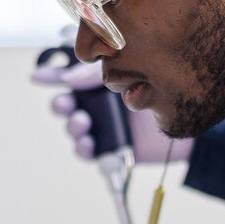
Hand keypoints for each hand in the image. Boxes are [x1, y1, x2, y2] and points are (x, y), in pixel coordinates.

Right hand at [31, 59, 190, 162]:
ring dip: (74, 126)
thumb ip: (97, 73)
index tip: (37, 76)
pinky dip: (85, 148)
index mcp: (100, 83)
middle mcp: (97, 103)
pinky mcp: (111, 147)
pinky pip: (89, 151)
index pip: (68, 78)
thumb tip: (68, 78)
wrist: (186, 115)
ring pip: (76, 128)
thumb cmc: (158, 89)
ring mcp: (103, 126)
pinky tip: (89, 143)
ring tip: (83, 123)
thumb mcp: (127, 71)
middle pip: (67, 105)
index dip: (50, 77)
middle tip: (67, 104)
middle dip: (62, 105)